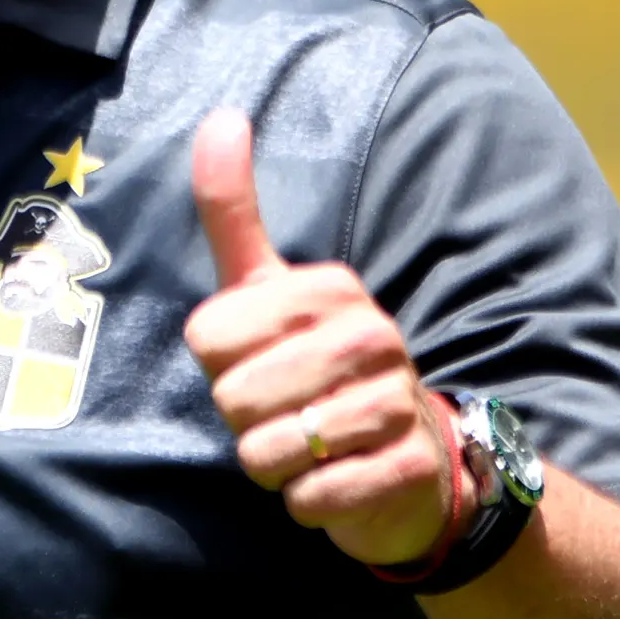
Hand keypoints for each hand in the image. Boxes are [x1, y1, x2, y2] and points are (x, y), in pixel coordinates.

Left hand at [184, 108, 464, 567]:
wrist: (411, 463)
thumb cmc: (318, 372)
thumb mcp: (271, 290)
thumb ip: (235, 213)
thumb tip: (220, 116)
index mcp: (329, 288)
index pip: (208, 338)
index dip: (220, 367)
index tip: (261, 364)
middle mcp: (370, 335)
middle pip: (235, 399)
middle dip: (245, 423)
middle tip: (286, 415)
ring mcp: (394, 401)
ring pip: (270, 452)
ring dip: (275, 467)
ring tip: (310, 449)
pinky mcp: (406, 468)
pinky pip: (311, 496)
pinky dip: (307, 502)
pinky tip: (334, 482)